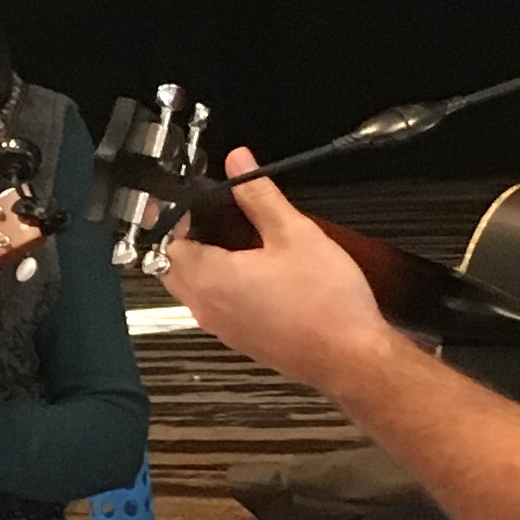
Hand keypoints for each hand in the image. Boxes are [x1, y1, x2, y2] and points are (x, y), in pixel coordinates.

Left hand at [156, 149, 399, 400]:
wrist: (350, 357)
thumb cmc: (325, 300)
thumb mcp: (295, 234)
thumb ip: (259, 195)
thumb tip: (238, 162)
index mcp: (211, 280)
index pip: (168, 243)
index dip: (177, 217)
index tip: (196, 200)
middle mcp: (207, 308)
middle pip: (172, 269)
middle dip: (183, 240)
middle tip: (209, 215)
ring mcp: (222, 329)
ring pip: (192, 291)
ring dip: (200, 265)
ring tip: (230, 238)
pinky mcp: (241, 341)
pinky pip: (214, 308)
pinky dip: (218, 287)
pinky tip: (251, 271)